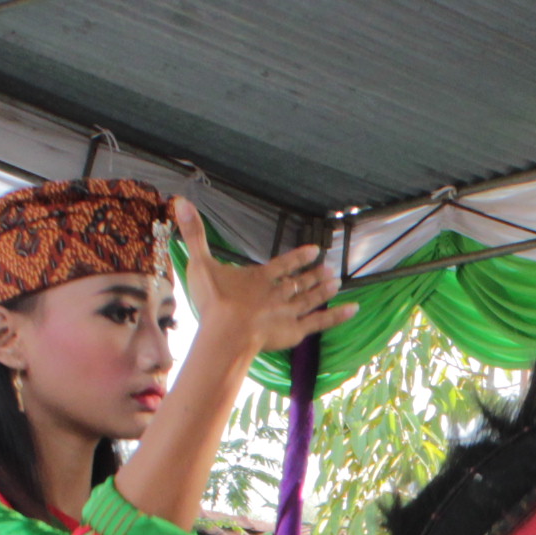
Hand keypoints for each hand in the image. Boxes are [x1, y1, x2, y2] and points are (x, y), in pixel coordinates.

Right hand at [172, 199, 350, 361]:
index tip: (315, 250)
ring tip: (336, 283)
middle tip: (329, 270)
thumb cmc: (214, 301)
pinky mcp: (295, 331)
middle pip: (299, 283)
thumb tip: (181, 201)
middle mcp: (278, 293)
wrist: (228, 333)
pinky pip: (321, 322)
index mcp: (260, 278)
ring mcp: (289, 313)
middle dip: (314, 276)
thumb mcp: (200, 264)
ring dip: (323, 290)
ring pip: (311, 299)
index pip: (283, 265)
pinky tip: (354, 309)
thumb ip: (194, 234)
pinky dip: (338, 316)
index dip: (299, 257)